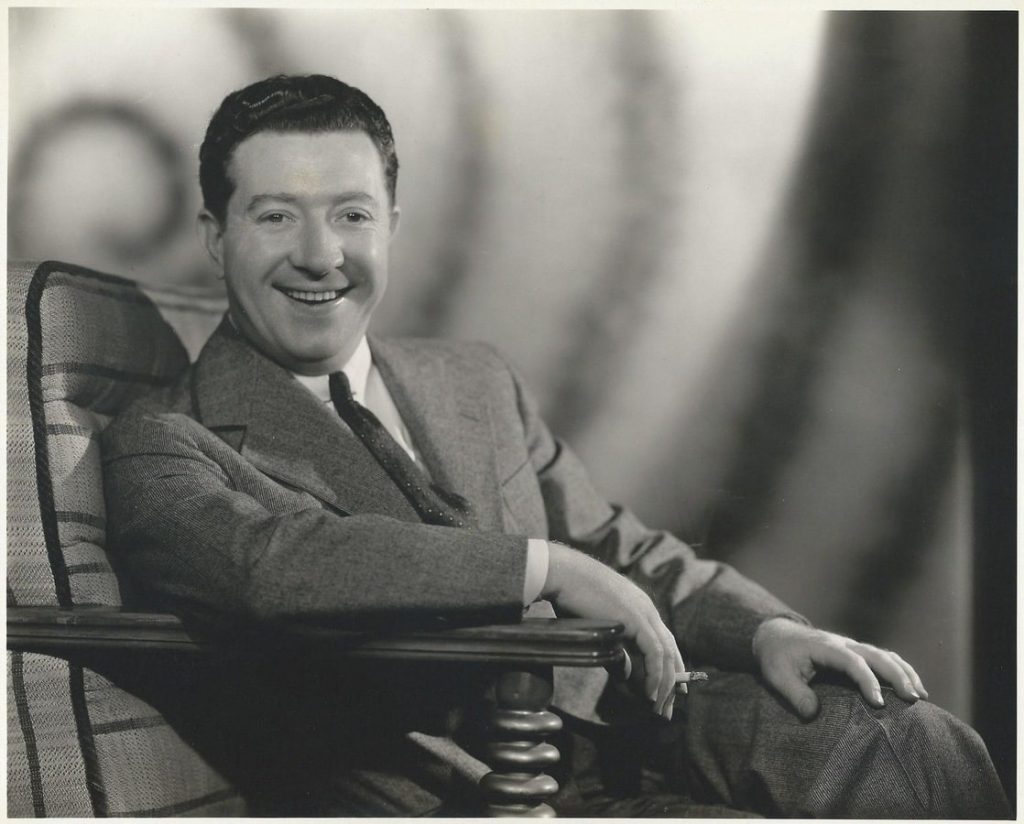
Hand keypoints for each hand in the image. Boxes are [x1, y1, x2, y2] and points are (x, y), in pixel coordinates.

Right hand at [542, 542, 685, 718]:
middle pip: (670, 649)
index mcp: (639, 607)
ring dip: (665, 684)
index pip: (664, 640)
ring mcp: (644, 612)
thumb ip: (615, 649)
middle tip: (668, 708)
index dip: (669, 666)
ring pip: (665, 654)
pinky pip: (654, 653)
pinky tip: (651, 693)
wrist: (563, 573)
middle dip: (672, 681)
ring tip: (659, 707)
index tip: (671, 690)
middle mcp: (647, 610)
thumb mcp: (598, 627)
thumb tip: (625, 673)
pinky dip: (656, 674)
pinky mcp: (636, 618)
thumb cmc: (572, 596)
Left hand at [752, 618, 928, 718]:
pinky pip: (883, 657)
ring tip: (921, 695)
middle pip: (877, 655)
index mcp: (826, 648)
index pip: (853, 662)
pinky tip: (913, 686)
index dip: (867, 681)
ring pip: (885, 654)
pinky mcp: (855, 652)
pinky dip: (900, 669)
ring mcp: (851, 646)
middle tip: (913, 700)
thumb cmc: (777, 656)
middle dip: (897, 676)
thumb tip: (813, 713)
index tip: (878, 703)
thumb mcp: (776, 675)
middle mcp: (843, 644)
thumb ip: (793, 693)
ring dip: (904, 672)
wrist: (776, 635)